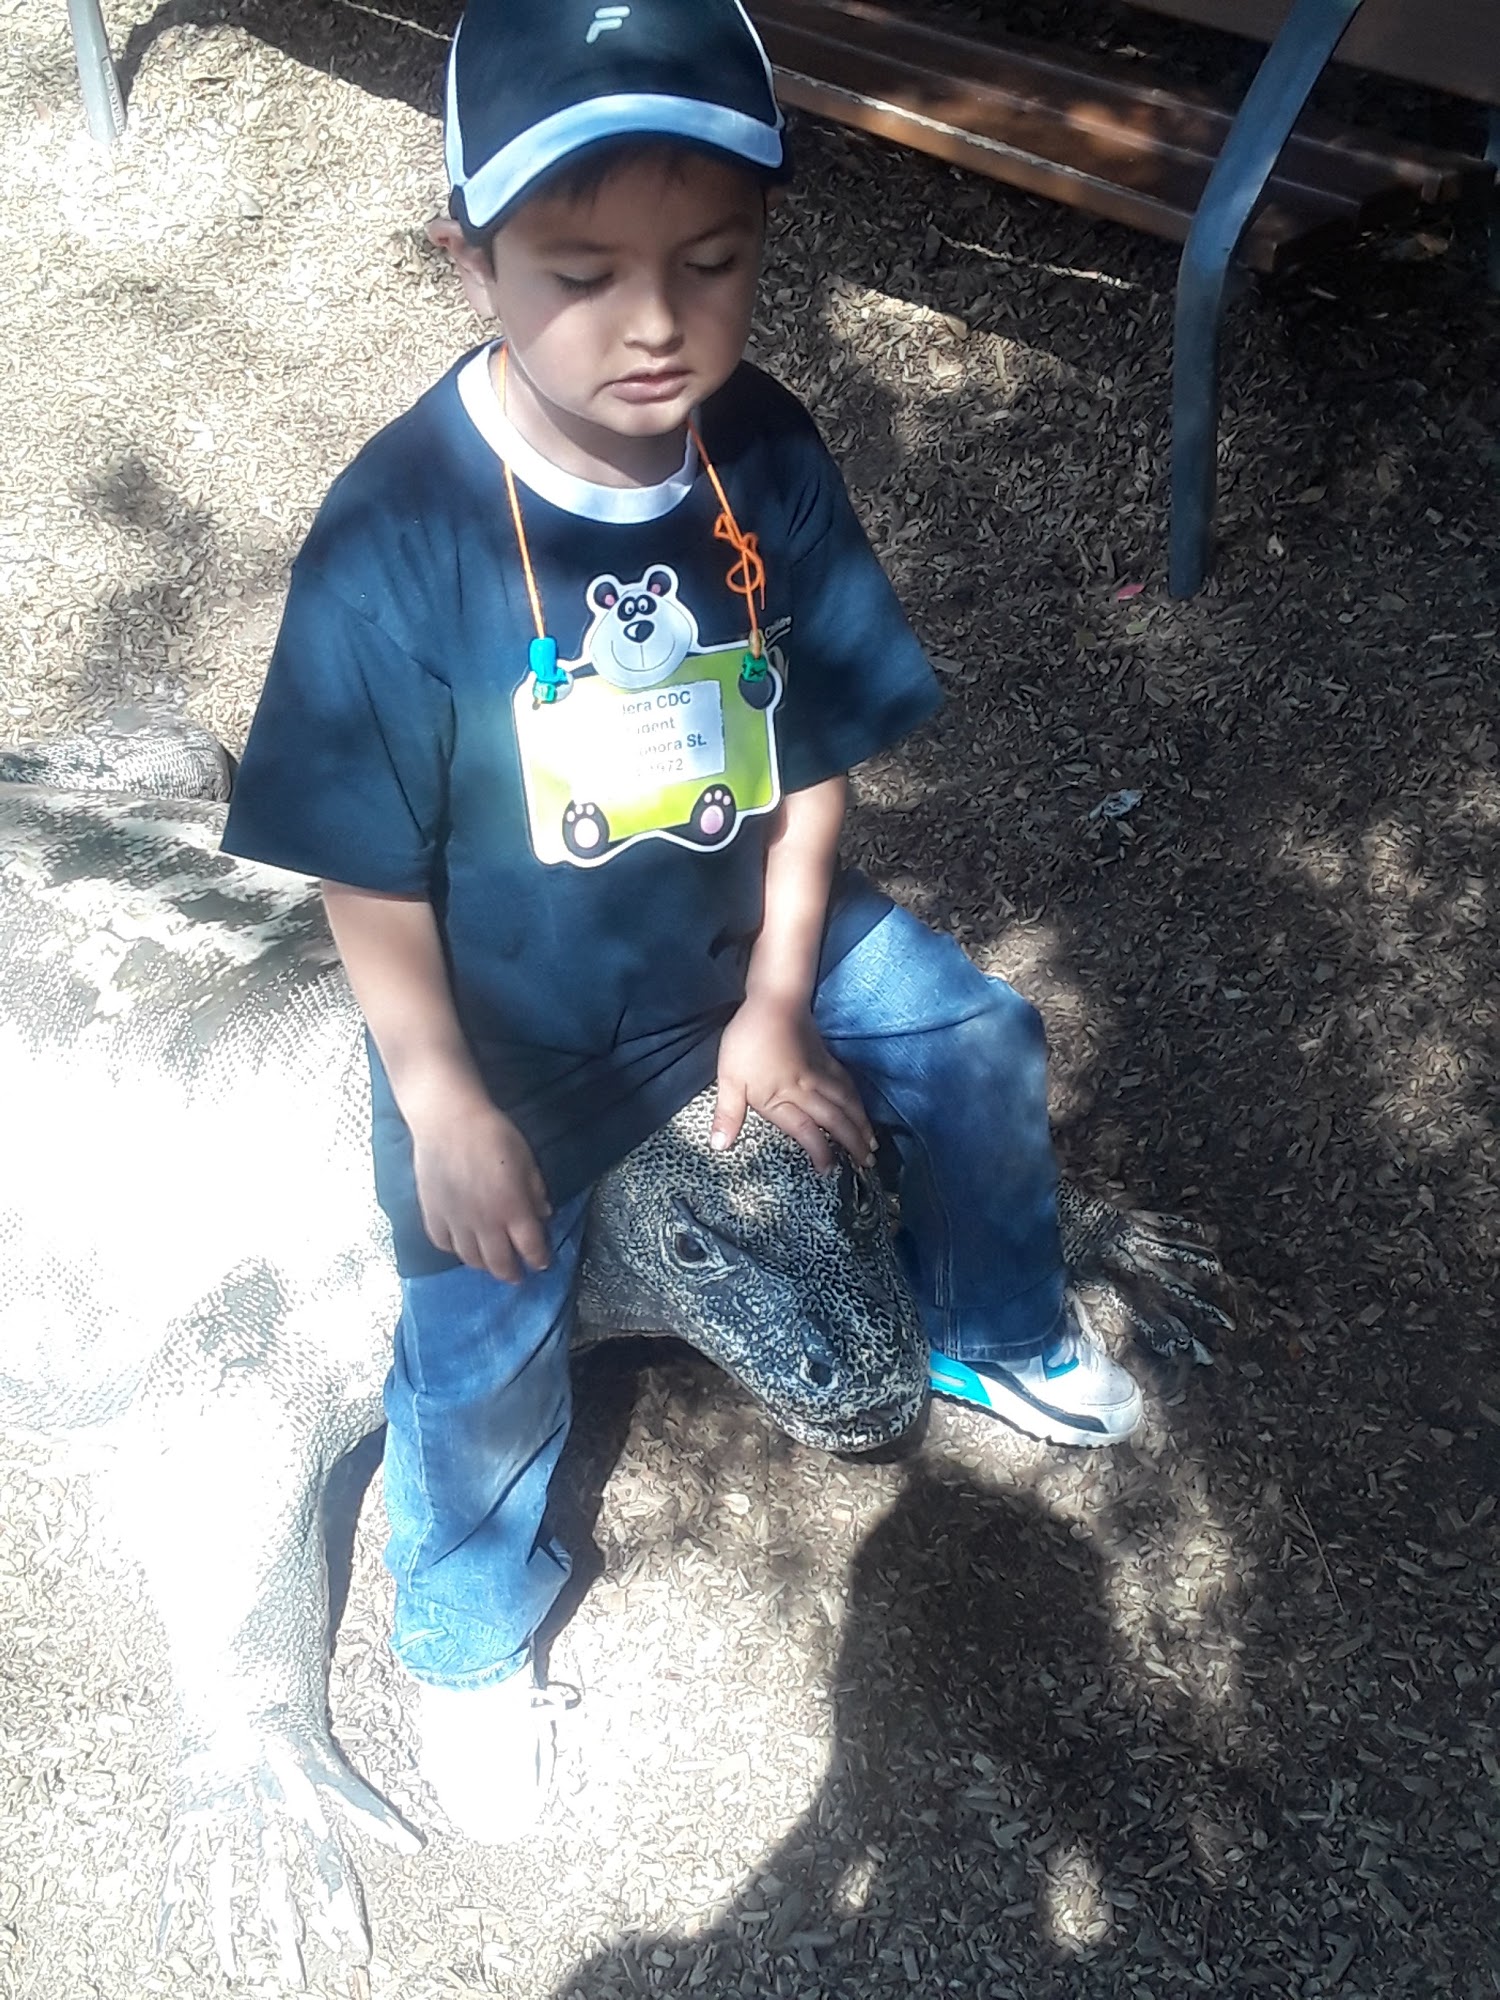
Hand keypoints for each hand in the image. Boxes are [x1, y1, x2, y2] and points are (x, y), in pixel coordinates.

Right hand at [409, 1100, 552, 1281]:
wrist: (447, 1121)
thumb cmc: (493, 1133)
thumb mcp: (526, 1159)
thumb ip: (535, 1190)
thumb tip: (543, 1214)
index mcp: (512, 1209)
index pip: (530, 1247)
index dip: (538, 1259)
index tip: (542, 1263)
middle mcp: (484, 1223)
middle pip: (499, 1263)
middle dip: (511, 1274)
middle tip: (517, 1276)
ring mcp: (455, 1221)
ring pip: (470, 1259)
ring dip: (484, 1265)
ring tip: (490, 1263)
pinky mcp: (432, 1214)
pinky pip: (443, 1243)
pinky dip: (454, 1250)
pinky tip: (460, 1246)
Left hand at [713, 996, 873, 1172]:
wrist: (775, 1001)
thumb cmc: (749, 1039)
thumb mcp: (729, 1077)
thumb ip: (728, 1114)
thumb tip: (719, 1145)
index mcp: (782, 1098)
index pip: (807, 1132)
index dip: (820, 1152)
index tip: (829, 1169)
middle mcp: (807, 1090)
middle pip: (836, 1120)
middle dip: (853, 1143)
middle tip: (867, 1162)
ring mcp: (821, 1074)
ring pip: (847, 1103)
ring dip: (861, 1124)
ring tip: (872, 1142)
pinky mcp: (826, 1059)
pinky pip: (848, 1085)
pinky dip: (858, 1100)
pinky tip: (861, 1106)